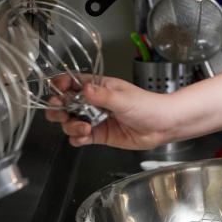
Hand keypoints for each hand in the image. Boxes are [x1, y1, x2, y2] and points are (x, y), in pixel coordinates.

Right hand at [44, 75, 174, 148]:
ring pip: (70, 121)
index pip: (74, 83)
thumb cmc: (149, 106)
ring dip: (71, 125)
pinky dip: (78, 138)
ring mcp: (96, 118)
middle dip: (58, 108)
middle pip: (66, 103)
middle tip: (61, 111)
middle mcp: (95, 102)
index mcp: (100, 87)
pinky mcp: (100, 134)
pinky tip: (85, 136)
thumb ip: (103, 96)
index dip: (62, 85)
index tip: (58, 90)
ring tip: (84, 127)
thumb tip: (86, 89)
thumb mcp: (124, 98)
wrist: (162, 126)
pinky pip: (79, 137)